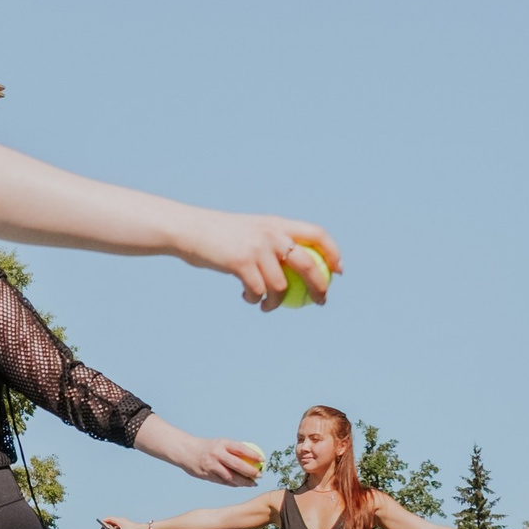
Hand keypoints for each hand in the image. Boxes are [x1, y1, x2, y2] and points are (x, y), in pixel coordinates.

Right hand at [99, 514, 149, 528]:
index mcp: (119, 521)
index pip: (109, 519)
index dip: (104, 521)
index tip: (100, 525)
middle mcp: (120, 520)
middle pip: (111, 521)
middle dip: (106, 525)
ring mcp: (123, 522)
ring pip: (114, 524)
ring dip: (110, 528)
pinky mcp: (125, 524)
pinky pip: (117, 525)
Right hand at [181, 435, 263, 483]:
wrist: (185, 451)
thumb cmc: (206, 447)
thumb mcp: (219, 443)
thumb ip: (232, 450)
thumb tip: (251, 457)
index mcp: (222, 443)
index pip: (241, 449)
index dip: (253, 455)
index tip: (262, 460)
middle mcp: (217, 454)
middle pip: (238, 465)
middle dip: (251, 472)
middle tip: (260, 475)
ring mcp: (211, 465)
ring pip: (231, 476)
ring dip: (243, 482)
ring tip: (252, 483)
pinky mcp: (206, 475)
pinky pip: (223, 481)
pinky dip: (233, 484)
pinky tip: (240, 485)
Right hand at [195, 216, 340, 309]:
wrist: (190, 231)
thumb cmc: (220, 236)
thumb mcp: (251, 233)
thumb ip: (272, 244)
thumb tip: (295, 269)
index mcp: (278, 224)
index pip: (317, 234)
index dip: (332, 253)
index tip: (338, 271)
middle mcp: (272, 234)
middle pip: (308, 264)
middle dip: (319, 286)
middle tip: (319, 301)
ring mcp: (257, 248)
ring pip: (281, 286)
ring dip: (276, 302)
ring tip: (266, 305)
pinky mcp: (241, 263)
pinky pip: (258, 291)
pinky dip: (255, 299)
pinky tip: (247, 298)